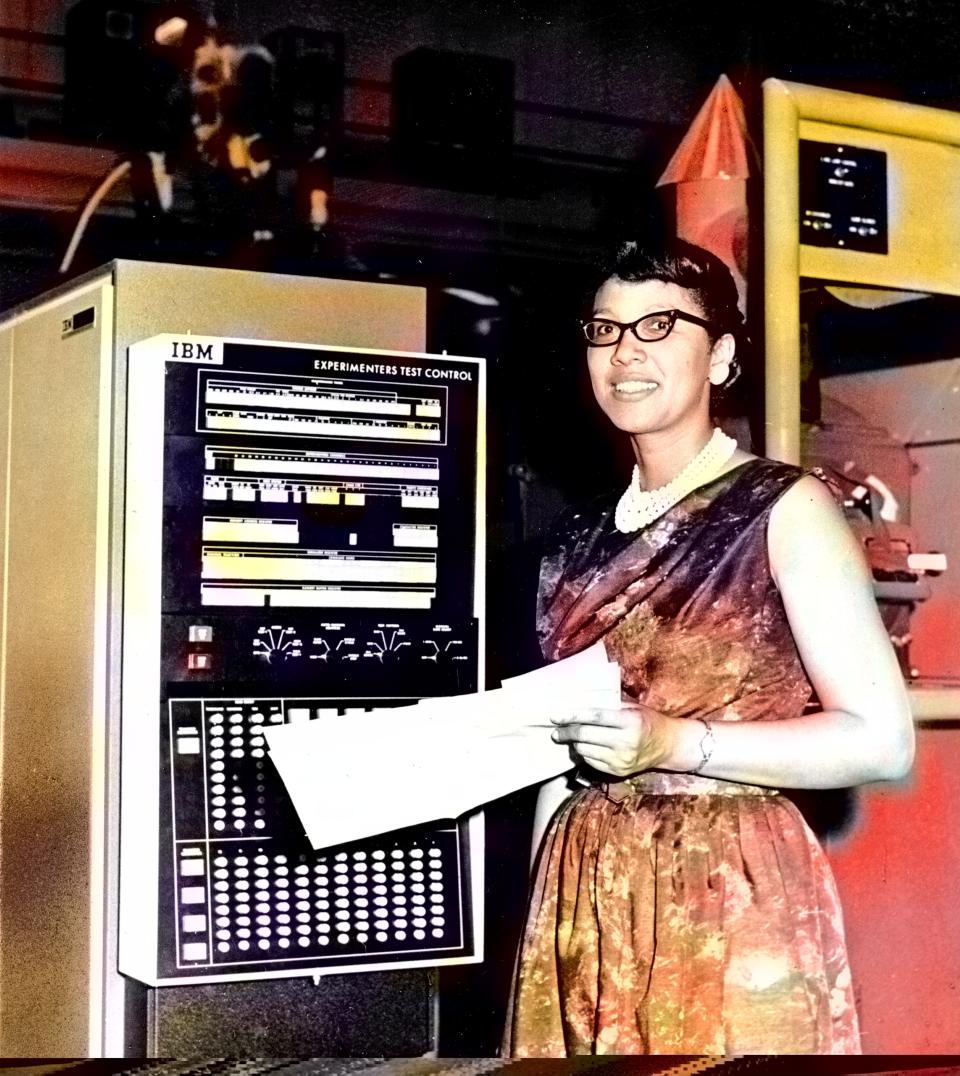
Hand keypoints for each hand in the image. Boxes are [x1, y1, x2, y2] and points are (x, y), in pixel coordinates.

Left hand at [551, 703, 673, 776]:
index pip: (594, 717)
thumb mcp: (632, 707)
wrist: (668, 745)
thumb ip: (608, 705)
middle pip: (585, 736)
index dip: (572, 716)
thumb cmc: (647, 720)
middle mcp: (625, 742)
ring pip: (585, 751)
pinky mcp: (618, 772)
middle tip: (556, 731)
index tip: (556, 716)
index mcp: (629, 721)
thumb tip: (578, 702)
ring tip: (571, 737)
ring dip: (574, 743)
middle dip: (567, 732)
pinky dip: (584, 754)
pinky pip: (591, 763)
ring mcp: (621, 760)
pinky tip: (584, 747)